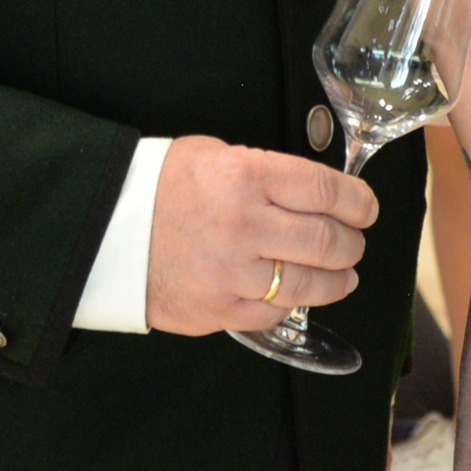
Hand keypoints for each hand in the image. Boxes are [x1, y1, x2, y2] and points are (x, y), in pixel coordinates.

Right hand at [140, 134, 376, 339]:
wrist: (104, 230)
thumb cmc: (162, 186)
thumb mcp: (214, 156)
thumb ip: (265, 172)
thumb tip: (313, 193)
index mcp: (247, 176)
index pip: (326, 191)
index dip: (358, 202)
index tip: (366, 209)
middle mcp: (245, 225)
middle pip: (327, 241)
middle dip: (353, 244)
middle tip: (355, 243)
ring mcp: (233, 273)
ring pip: (309, 284)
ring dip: (337, 281)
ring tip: (343, 276)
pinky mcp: (219, 310)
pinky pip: (276, 314)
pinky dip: (294, 304)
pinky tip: (297, 294)